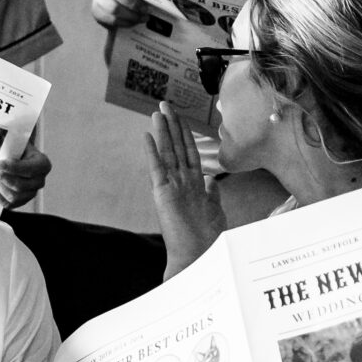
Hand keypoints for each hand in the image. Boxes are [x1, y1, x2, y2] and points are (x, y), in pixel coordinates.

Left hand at [0, 145, 51, 209]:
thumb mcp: (17, 142)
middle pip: (20, 186)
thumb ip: (9, 144)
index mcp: (43, 165)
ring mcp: (32, 193)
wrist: (20, 156)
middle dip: (1, 177)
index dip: (11, 167)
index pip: (28, 170)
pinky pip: (8, 204)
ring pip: (13, 197)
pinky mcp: (22, 201)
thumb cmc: (18, 149)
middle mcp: (40, 181)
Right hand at [145, 103, 223, 274]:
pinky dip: (151, 151)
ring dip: (163, 131)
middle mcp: (180, 183)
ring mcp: (171, 186)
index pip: (189, 153)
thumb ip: (212, 195)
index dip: (185, 134)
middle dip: (172, 125)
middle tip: (165, 104)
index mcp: (193, 186)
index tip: (180, 118)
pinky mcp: (162, 193)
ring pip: (167, 152)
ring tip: (158, 111)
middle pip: (176, 147)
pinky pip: (157, 167)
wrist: (198, 256)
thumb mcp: (215, 212)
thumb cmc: (206, 240)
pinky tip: (147, 134)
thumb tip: (212, 182)